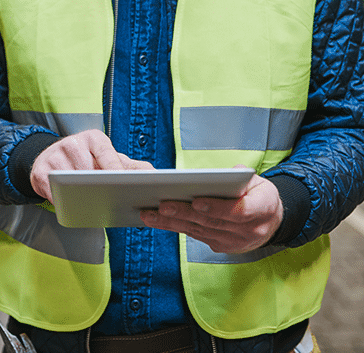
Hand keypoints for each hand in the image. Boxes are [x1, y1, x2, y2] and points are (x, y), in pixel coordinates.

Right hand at [30, 129, 152, 202]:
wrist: (49, 157)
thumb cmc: (85, 160)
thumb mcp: (107, 158)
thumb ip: (130, 166)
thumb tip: (154, 174)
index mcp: (93, 138)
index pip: (106, 152)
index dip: (115, 169)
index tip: (124, 184)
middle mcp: (72, 143)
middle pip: (88, 170)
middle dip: (99, 187)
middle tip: (111, 200)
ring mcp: (54, 156)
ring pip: (71, 182)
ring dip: (81, 196)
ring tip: (91, 205)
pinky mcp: (40, 171)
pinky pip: (53, 191)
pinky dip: (63, 201)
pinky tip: (71, 205)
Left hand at [140, 172, 283, 253]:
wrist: (272, 220)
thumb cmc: (260, 195)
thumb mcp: (258, 181)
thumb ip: (240, 177)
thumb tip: (218, 177)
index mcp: (263, 209)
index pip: (238, 211)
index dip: (216, 207)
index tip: (196, 201)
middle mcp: (250, 230)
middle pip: (212, 222)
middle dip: (185, 213)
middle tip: (162, 205)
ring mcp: (236, 242)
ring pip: (200, 231)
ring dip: (173, 223)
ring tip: (151, 214)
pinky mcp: (222, 246)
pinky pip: (197, 236)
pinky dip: (177, 228)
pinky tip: (159, 221)